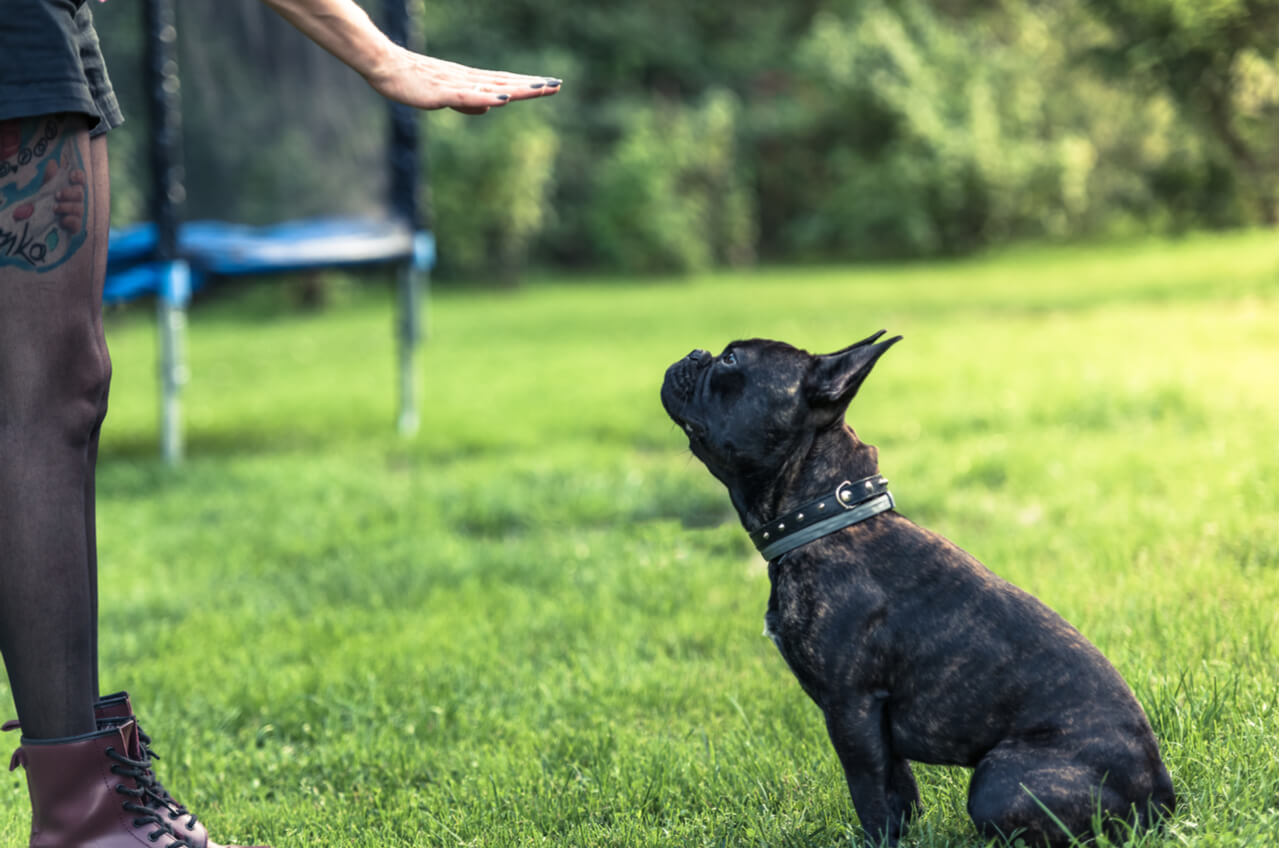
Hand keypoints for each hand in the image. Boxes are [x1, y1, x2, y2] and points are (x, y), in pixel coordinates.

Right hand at [364, 46, 560, 114]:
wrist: (383, 66)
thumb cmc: (411, 80)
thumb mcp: (444, 95)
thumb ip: (467, 101)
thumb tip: (491, 106)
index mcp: (468, 81)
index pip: (504, 82)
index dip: (528, 85)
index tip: (551, 84)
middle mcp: (466, 79)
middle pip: (504, 82)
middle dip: (531, 85)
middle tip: (558, 85)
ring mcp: (454, 84)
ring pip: (492, 87)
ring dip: (516, 88)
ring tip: (540, 89)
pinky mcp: (440, 92)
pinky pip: (467, 96)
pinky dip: (486, 97)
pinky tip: (504, 99)